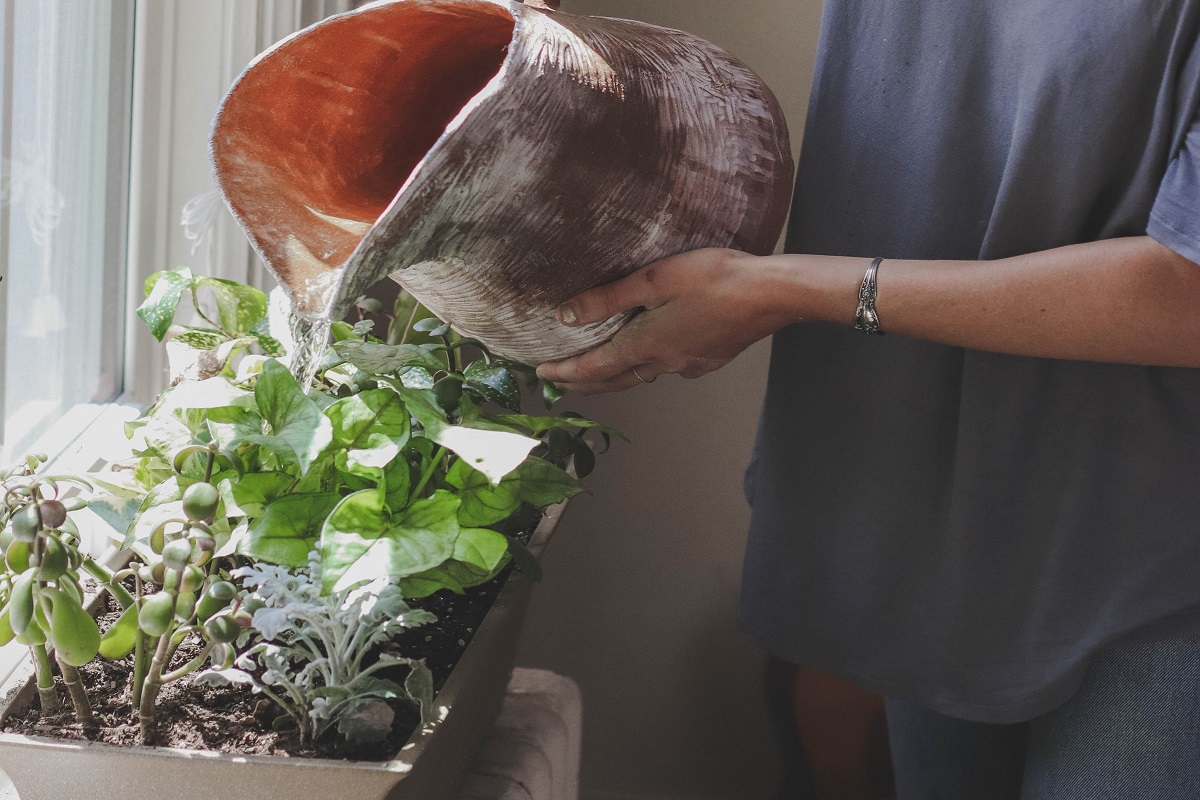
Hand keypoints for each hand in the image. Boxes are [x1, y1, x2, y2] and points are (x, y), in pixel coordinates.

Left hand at [536, 248, 790, 393]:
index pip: (594, 367)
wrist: (772, 294)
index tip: (542, 373)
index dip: (565, 372)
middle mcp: (665, 363)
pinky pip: (668, 368)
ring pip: (641, 375)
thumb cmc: (715, 279)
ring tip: (596, 371)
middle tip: (560, 382)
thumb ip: (608, 299)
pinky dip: (647, 366)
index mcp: (647, 344)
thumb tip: (565, 316)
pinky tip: (652, 353)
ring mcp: (689, 365)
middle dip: (584, 383)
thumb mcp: (653, 279)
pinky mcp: (709, 359)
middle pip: (614, 381)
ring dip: (614, 376)